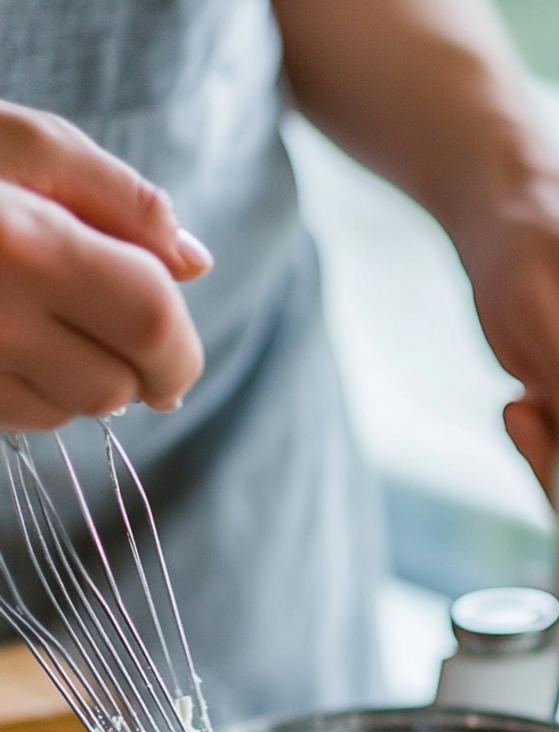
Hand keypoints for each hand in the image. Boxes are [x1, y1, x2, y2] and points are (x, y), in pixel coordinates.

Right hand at [0, 101, 209, 429]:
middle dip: (136, 369)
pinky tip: (11, 341)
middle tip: (121, 334)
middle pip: (113, 385)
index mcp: (24, 243)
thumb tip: (195, 261)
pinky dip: (35, 392)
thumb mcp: (21, 142)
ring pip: (65, 411)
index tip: (180, 359)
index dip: (183, 350)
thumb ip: (119, 198)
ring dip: (83, 381)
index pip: (149, 321)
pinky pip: (15, 418)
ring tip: (50, 320)